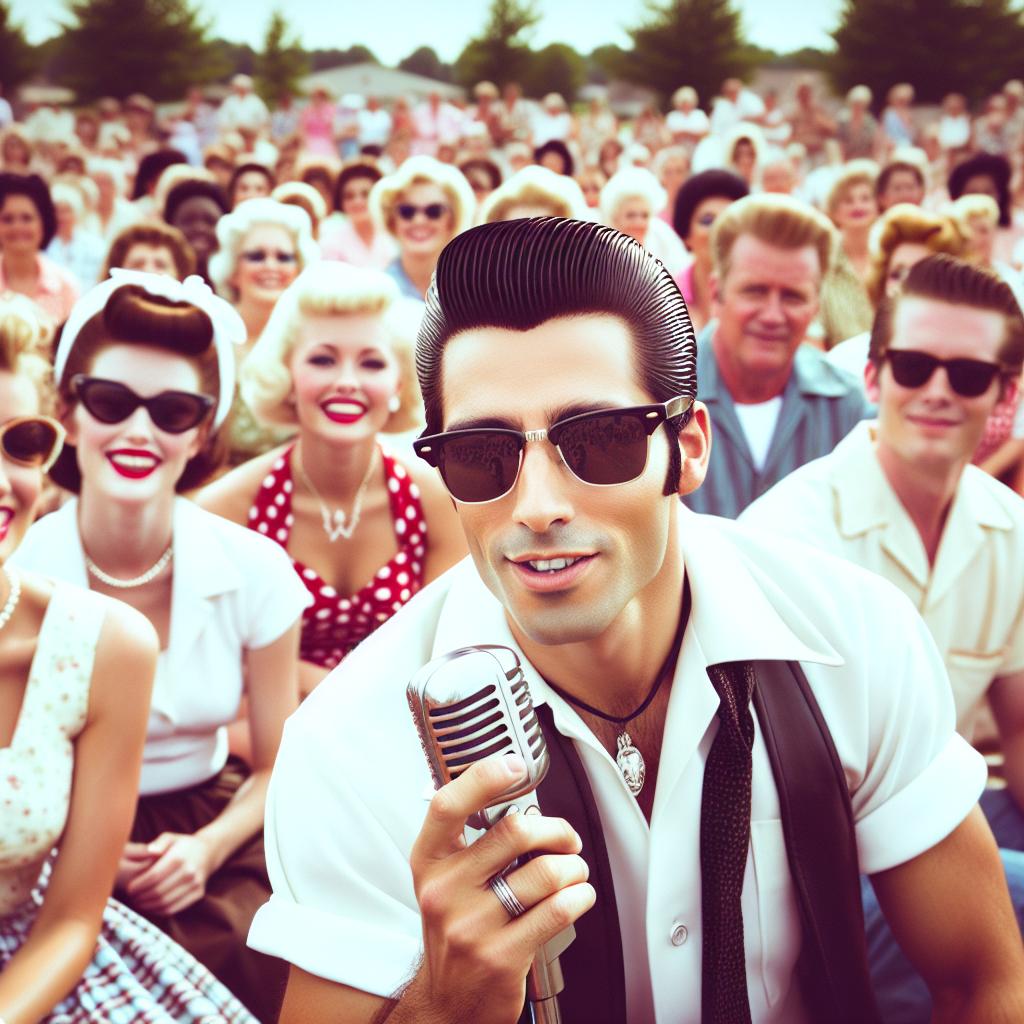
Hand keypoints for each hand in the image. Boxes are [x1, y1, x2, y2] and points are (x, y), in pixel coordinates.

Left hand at [123, 832, 214, 915]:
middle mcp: (189, 872)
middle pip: (158, 891)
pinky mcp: (198, 894)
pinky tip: (151, 906)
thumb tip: (150, 851)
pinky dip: (159, 911)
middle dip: (141, 897)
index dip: (138, 885)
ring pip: (165, 902)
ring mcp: (195, 884)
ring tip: (139, 902)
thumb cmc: (183, 845)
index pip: (153, 877)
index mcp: (179, 857)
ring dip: (148, 906)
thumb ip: (159, 843)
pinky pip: (174, 908)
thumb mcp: (171, 837)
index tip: (129, 888)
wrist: (208, 852)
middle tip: (132, 897)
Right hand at [405, 753, 594, 1023]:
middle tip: (564, 839)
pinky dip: (579, 896)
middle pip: (512, 832)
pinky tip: (578, 895)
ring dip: (572, 867)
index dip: (484, 778)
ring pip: (543, 872)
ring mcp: (471, 926)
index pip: (448, 806)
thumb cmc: (453, 932)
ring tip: (572, 872)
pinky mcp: (501, 956)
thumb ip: (469, 841)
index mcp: (429, 863)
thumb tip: (510, 794)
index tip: (513, 765)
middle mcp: (444, 891)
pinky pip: (556, 910)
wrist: (447, 1003)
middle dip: (555, 830)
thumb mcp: (443, 881)